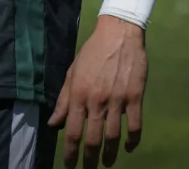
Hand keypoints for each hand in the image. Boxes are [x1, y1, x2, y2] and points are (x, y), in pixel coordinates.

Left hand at [48, 15, 147, 168]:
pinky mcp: (135, 97)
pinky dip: (132, 141)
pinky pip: (135, 126)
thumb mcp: (72, 72)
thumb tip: (53, 124)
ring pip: (113, 137)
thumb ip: (63, 100)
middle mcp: (96, 100)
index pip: (72, 131)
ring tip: (107, 163)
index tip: (70, 165)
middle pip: (93, 139)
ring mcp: (117, 100)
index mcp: (79, 94)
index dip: (70, 153)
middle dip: (89, 159)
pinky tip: (128, 147)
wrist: (118, 33)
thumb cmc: (92, 52)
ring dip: (110, 155)